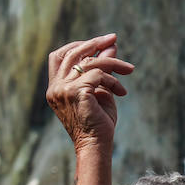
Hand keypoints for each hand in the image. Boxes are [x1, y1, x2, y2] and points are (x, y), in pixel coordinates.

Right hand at [46, 34, 134, 151]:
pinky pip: (98, 75)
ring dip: (113, 64)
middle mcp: (55, 87)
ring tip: (129, 69)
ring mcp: (63, 89)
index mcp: (55, 87)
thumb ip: (103, 69)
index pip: (60, 56)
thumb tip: (111, 46)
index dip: (78, 45)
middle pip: (73, 53)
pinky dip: (112, 80)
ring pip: (89, 62)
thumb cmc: (99, 123)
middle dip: (95, 43)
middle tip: (114, 38)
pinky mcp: (76, 92)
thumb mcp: (102, 91)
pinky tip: (122, 92)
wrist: (96, 146)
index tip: (99, 42)